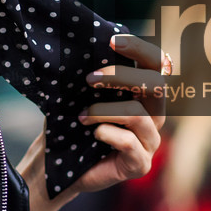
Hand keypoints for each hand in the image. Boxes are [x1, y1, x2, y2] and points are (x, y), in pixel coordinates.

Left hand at [21, 33, 165, 210]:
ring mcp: (149, 143)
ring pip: (139, 116)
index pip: (156, 66)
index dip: (140, 50)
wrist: (55, 168)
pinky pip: (131, 143)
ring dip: (105, 111)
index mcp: (143, 97)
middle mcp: (153, 118)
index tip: (112, 42)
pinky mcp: (140, 165)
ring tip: (82, 117)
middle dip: (122, 78)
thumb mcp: (82, 96)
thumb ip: (96, 77)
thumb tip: (91, 46)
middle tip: (90, 79)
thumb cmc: (70, 127)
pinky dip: (109, 134)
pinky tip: (94, 134)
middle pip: (155, 87)